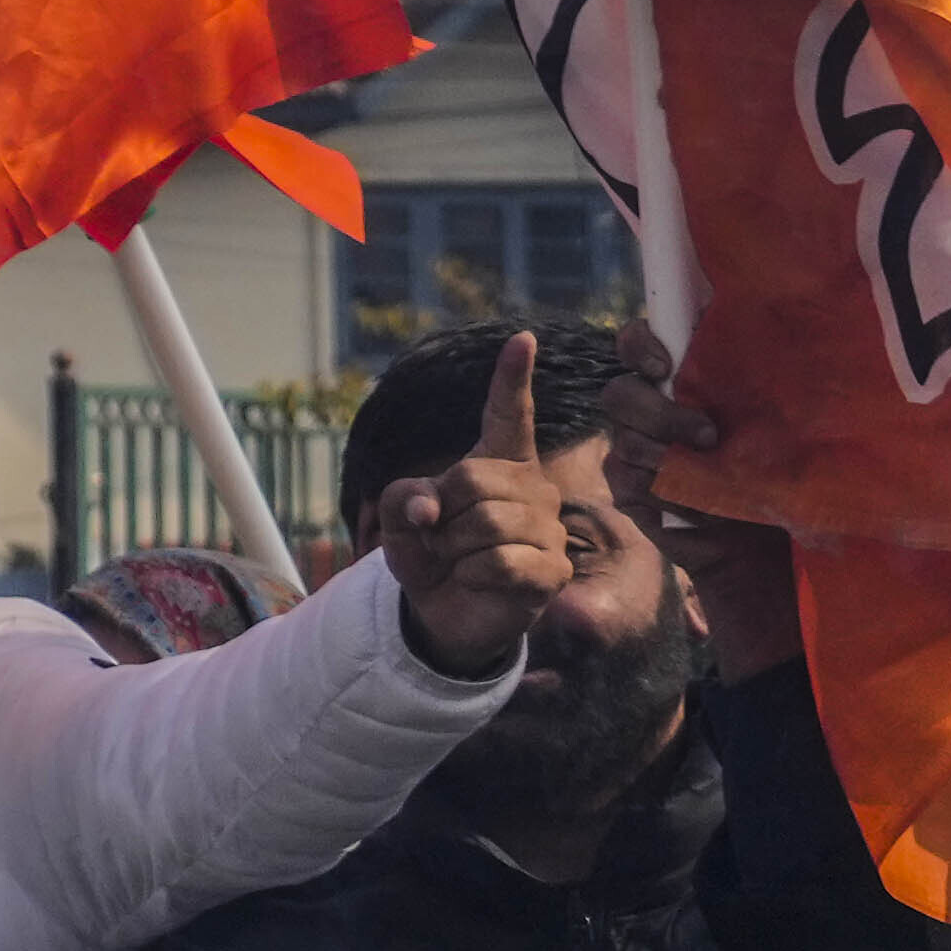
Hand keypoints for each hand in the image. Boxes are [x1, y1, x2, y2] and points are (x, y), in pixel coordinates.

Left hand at [377, 330, 576, 680]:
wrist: (441, 612)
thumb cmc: (428, 554)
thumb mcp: (397, 518)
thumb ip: (399, 498)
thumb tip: (430, 509)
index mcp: (499, 462)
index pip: (508, 414)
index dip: (512, 378)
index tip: (522, 339)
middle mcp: (533, 487)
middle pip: (473, 479)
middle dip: (441, 513)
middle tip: (443, 537)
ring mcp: (549, 528)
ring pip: (486, 523)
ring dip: (453, 548)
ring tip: (459, 560)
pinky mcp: (552, 569)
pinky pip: (499, 562)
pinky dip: (471, 574)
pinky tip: (478, 580)